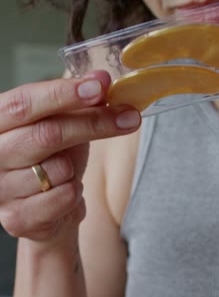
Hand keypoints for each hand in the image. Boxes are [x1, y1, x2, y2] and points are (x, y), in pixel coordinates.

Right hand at [0, 71, 140, 242]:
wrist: (48, 214)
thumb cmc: (53, 163)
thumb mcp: (64, 127)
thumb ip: (78, 103)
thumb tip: (102, 78)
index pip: (23, 103)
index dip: (62, 94)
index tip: (99, 88)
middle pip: (47, 134)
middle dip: (93, 124)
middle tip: (128, 117)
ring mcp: (0, 190)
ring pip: (59, 169)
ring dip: (75, 170)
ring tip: (66, 174)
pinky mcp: (17, 218)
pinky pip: (64, 197)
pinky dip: (75, 193)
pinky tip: (63, 194)